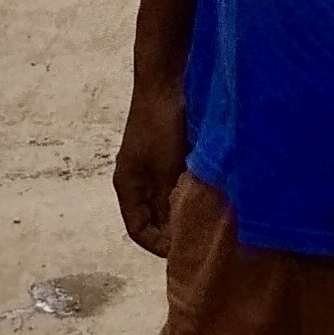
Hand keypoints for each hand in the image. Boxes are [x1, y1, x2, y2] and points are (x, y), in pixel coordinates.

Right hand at [112, 73, 187, 255]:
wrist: (164, 80)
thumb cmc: (161, 126)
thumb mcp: (166, 169)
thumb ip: (169, 203)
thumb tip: (178, 235)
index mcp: (127, 186)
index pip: (139, 230)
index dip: (158, 246)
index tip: (184, 254)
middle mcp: (136, 179)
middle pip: (152, 218)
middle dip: (172, 231)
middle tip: (198, 240)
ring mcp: (150, 165)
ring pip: (165, 201)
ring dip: (181, 210)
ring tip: (205, 220)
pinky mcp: (165, 153)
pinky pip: (174, 183)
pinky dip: (186, 192)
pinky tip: (205, 194)